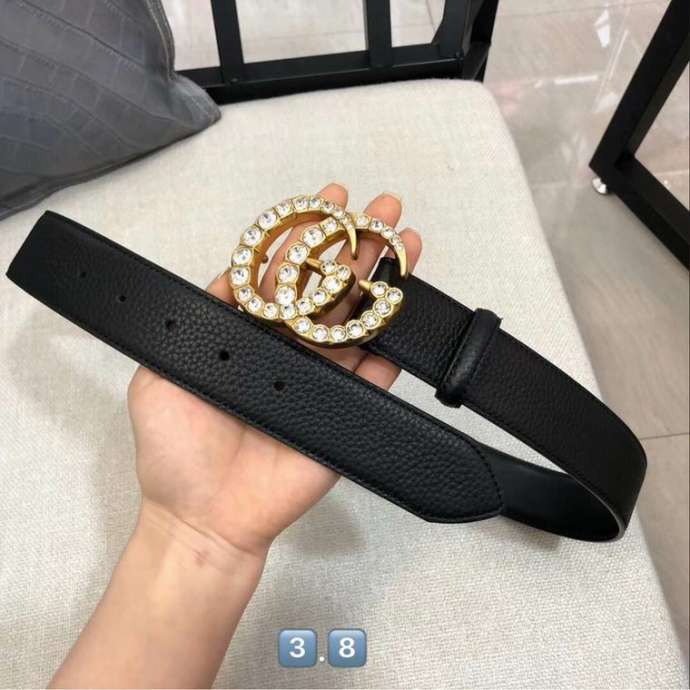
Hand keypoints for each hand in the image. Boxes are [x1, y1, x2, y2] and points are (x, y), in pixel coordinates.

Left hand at [127, 183, 421, 558]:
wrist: (205, 516)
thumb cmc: (175, 451)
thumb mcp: (161, 373)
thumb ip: (197, 323)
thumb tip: (227, 275)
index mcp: (248, 335)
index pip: (282, 274)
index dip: (305, 235)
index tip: (327, 199)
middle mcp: (288, 351)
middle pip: (328, 288)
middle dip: (357, 244)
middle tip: (383, 207)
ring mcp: (320, 381)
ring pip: (356, 322)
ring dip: (384, 281)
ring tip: (407, 241)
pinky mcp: (344, 415)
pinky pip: (374, 377)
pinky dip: (392, 346)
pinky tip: (409, 308)